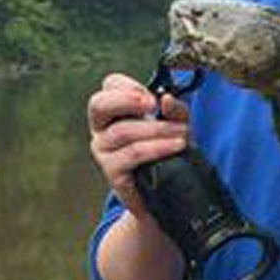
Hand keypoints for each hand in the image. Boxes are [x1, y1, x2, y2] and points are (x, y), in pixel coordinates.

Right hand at [87, 73, 189, 217]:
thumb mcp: (176, 126)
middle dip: (126, 100)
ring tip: (181, 133)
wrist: (167, 193)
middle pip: (98, 104)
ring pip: (122, 131)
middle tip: (153, 104)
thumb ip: (175, 110)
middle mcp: (102, 129)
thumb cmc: (166, 154)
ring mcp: (104, 151)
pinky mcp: (112, 172)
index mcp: (115, 112)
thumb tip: (167, 99)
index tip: (152, 95)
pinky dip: (157, 148)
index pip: (109, 86)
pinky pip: (133, 154)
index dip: (128, 85)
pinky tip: (176, 146)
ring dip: (156, 129)